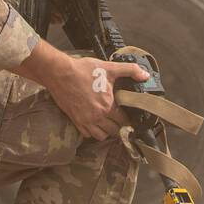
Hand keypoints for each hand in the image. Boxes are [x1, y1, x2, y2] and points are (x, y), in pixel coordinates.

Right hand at [11, 42, 147, 140]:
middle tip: (121, 123)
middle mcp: (97, 116)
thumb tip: (144, 75)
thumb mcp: (109, 68)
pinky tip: (95, 124)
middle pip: (114, 131)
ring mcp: (85, 120)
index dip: (129, 120)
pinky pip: (87, 134)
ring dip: (107, 132)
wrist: (60, 73)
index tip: (130, 120)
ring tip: (109, 124)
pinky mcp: (75, 120)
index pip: (123, 121)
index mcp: (107, 106)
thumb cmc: (82, 70)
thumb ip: (130, 70)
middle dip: (119, 127)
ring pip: (101, 136)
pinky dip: (92, 132)